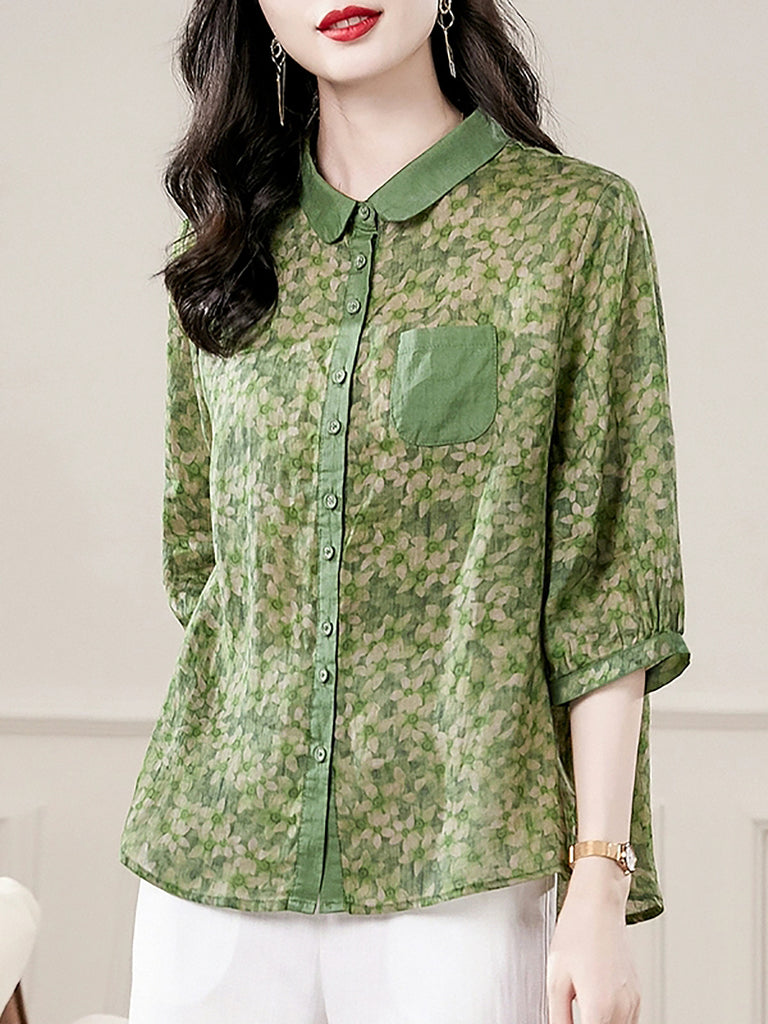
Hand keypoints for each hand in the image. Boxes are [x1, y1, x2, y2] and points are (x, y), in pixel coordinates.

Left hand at [546, 858, 640, 1023]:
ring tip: (583, 1012)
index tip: (567, 1023)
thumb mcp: (556, 978)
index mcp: (599, 1007)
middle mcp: (622, 1008)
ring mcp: (633, 1001)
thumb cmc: (578, 931)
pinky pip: (629, 1021)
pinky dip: (614, 1021)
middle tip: (573, 1016)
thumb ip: (558, 1016)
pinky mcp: (636, 993)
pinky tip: (597, 1011)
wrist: (599, 903)